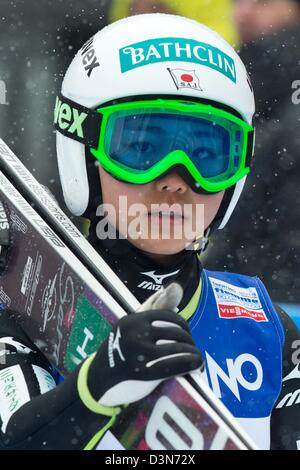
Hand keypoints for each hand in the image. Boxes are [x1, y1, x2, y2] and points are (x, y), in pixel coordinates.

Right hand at [87, 284, 202, 405]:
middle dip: (189, 341)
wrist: (98, 380)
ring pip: (179, 348)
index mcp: (134, 319)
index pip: (170, 317)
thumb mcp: (133, 324)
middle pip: (177, 332)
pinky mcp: (145, 371)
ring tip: (196, 358)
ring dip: (193, 353)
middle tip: (191, 349)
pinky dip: (191, 363)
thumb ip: (156, 306)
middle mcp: (136, 332)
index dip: (184, 326)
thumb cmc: (120, 349)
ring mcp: (140, 352)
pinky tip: (196, 365)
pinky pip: (176, 363)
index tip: (187, 335)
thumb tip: (177, 287)